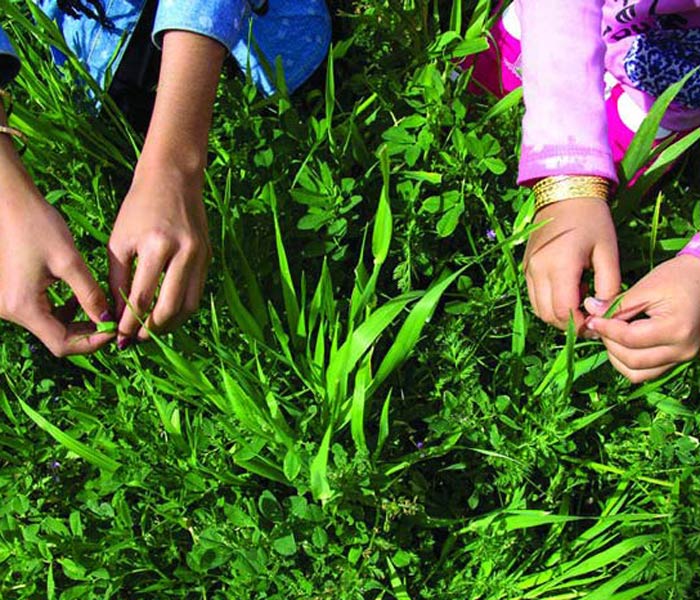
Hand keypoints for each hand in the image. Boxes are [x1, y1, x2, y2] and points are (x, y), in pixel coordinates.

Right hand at [0, 181, 113, 355]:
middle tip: (114, 321)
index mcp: (22, 306)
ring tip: (102, 308)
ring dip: (77, 322)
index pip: (62, 344)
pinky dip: (64, 310)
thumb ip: (91, 295)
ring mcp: (8, 303)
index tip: (116, 329)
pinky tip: (80, 297)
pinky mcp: (12, 294)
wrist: (10, 201)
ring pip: (50, 326)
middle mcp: (9, 311)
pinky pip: (42, 312)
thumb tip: (108, 321)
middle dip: (87, 333)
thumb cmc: (39, 226)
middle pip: (55, 338)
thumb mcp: (70, 262)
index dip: (92, 342)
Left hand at [108, 158, 210, 346]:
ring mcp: (200, 256)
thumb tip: (117, 315)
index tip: (119, 337)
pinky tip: (165, 312)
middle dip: (151, 329)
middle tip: (136, 339)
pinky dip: (180, 308)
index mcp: (156, 245)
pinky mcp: (209, 257)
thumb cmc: (139, 208)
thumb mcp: (119, 240)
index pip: (141, 297)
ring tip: (151, 330)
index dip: (129, 323)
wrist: (173, 178)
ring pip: (188, 306)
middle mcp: (183, 252)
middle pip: (169, 308)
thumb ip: (118, 279)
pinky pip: (196, 293)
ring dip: (169, 324)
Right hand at [523, 198, 619, 332]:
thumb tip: (602, 312)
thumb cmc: (592, 220)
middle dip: (570, 324)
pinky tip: (569, 290)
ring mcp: (528, 270)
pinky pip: (534, 296)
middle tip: (591, 318)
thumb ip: (609, 286)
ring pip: (539, 309)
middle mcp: (538, 270)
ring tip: (580, 302)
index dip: (581, 324)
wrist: (565, 194)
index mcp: (560, 266)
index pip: (564, 312)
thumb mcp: (608, 252)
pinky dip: (550, 302)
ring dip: (559, 315)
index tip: (599, 322)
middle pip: (548, 315)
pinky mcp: (526, 268)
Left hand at [585, 255, 699, 382]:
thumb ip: (617, 304)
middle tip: (600, 326)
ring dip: (617, 357)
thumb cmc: (678, 278)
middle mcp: (683, 350)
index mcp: (677, 329)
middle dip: (609, 344)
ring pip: (637, 373)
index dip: (606, 329)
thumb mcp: (646, 287)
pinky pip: (647, 372)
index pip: (630, 339)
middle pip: (632, 360)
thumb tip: (590, 311)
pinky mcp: (678, 360)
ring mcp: (683, 358)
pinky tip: (622, 343)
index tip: (592, 319)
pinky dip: (629, 362)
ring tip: (611, 335)